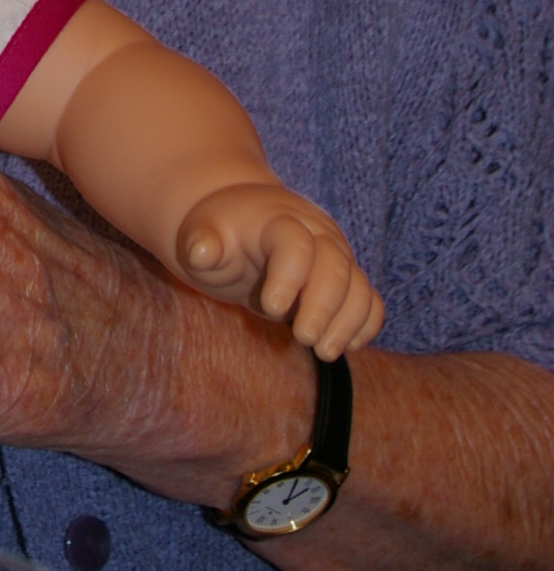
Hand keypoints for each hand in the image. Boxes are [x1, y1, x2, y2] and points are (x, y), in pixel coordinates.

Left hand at [178, 183, 383, 358]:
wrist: (242, 218)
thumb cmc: (219, 233)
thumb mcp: (201, 234)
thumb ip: (201, 244)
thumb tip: (202, 253)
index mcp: (277, 220)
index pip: (294, 243)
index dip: (289, 276)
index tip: (271, 308)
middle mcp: (314, 232)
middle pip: (335, 264)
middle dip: (324, 306)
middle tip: (305, 339)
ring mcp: (334, 255)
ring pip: (358, 285)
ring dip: (348, 321)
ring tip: (324, 352)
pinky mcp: (345, 278)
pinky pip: (369, 300)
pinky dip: (365, 324)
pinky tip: (346, 345)